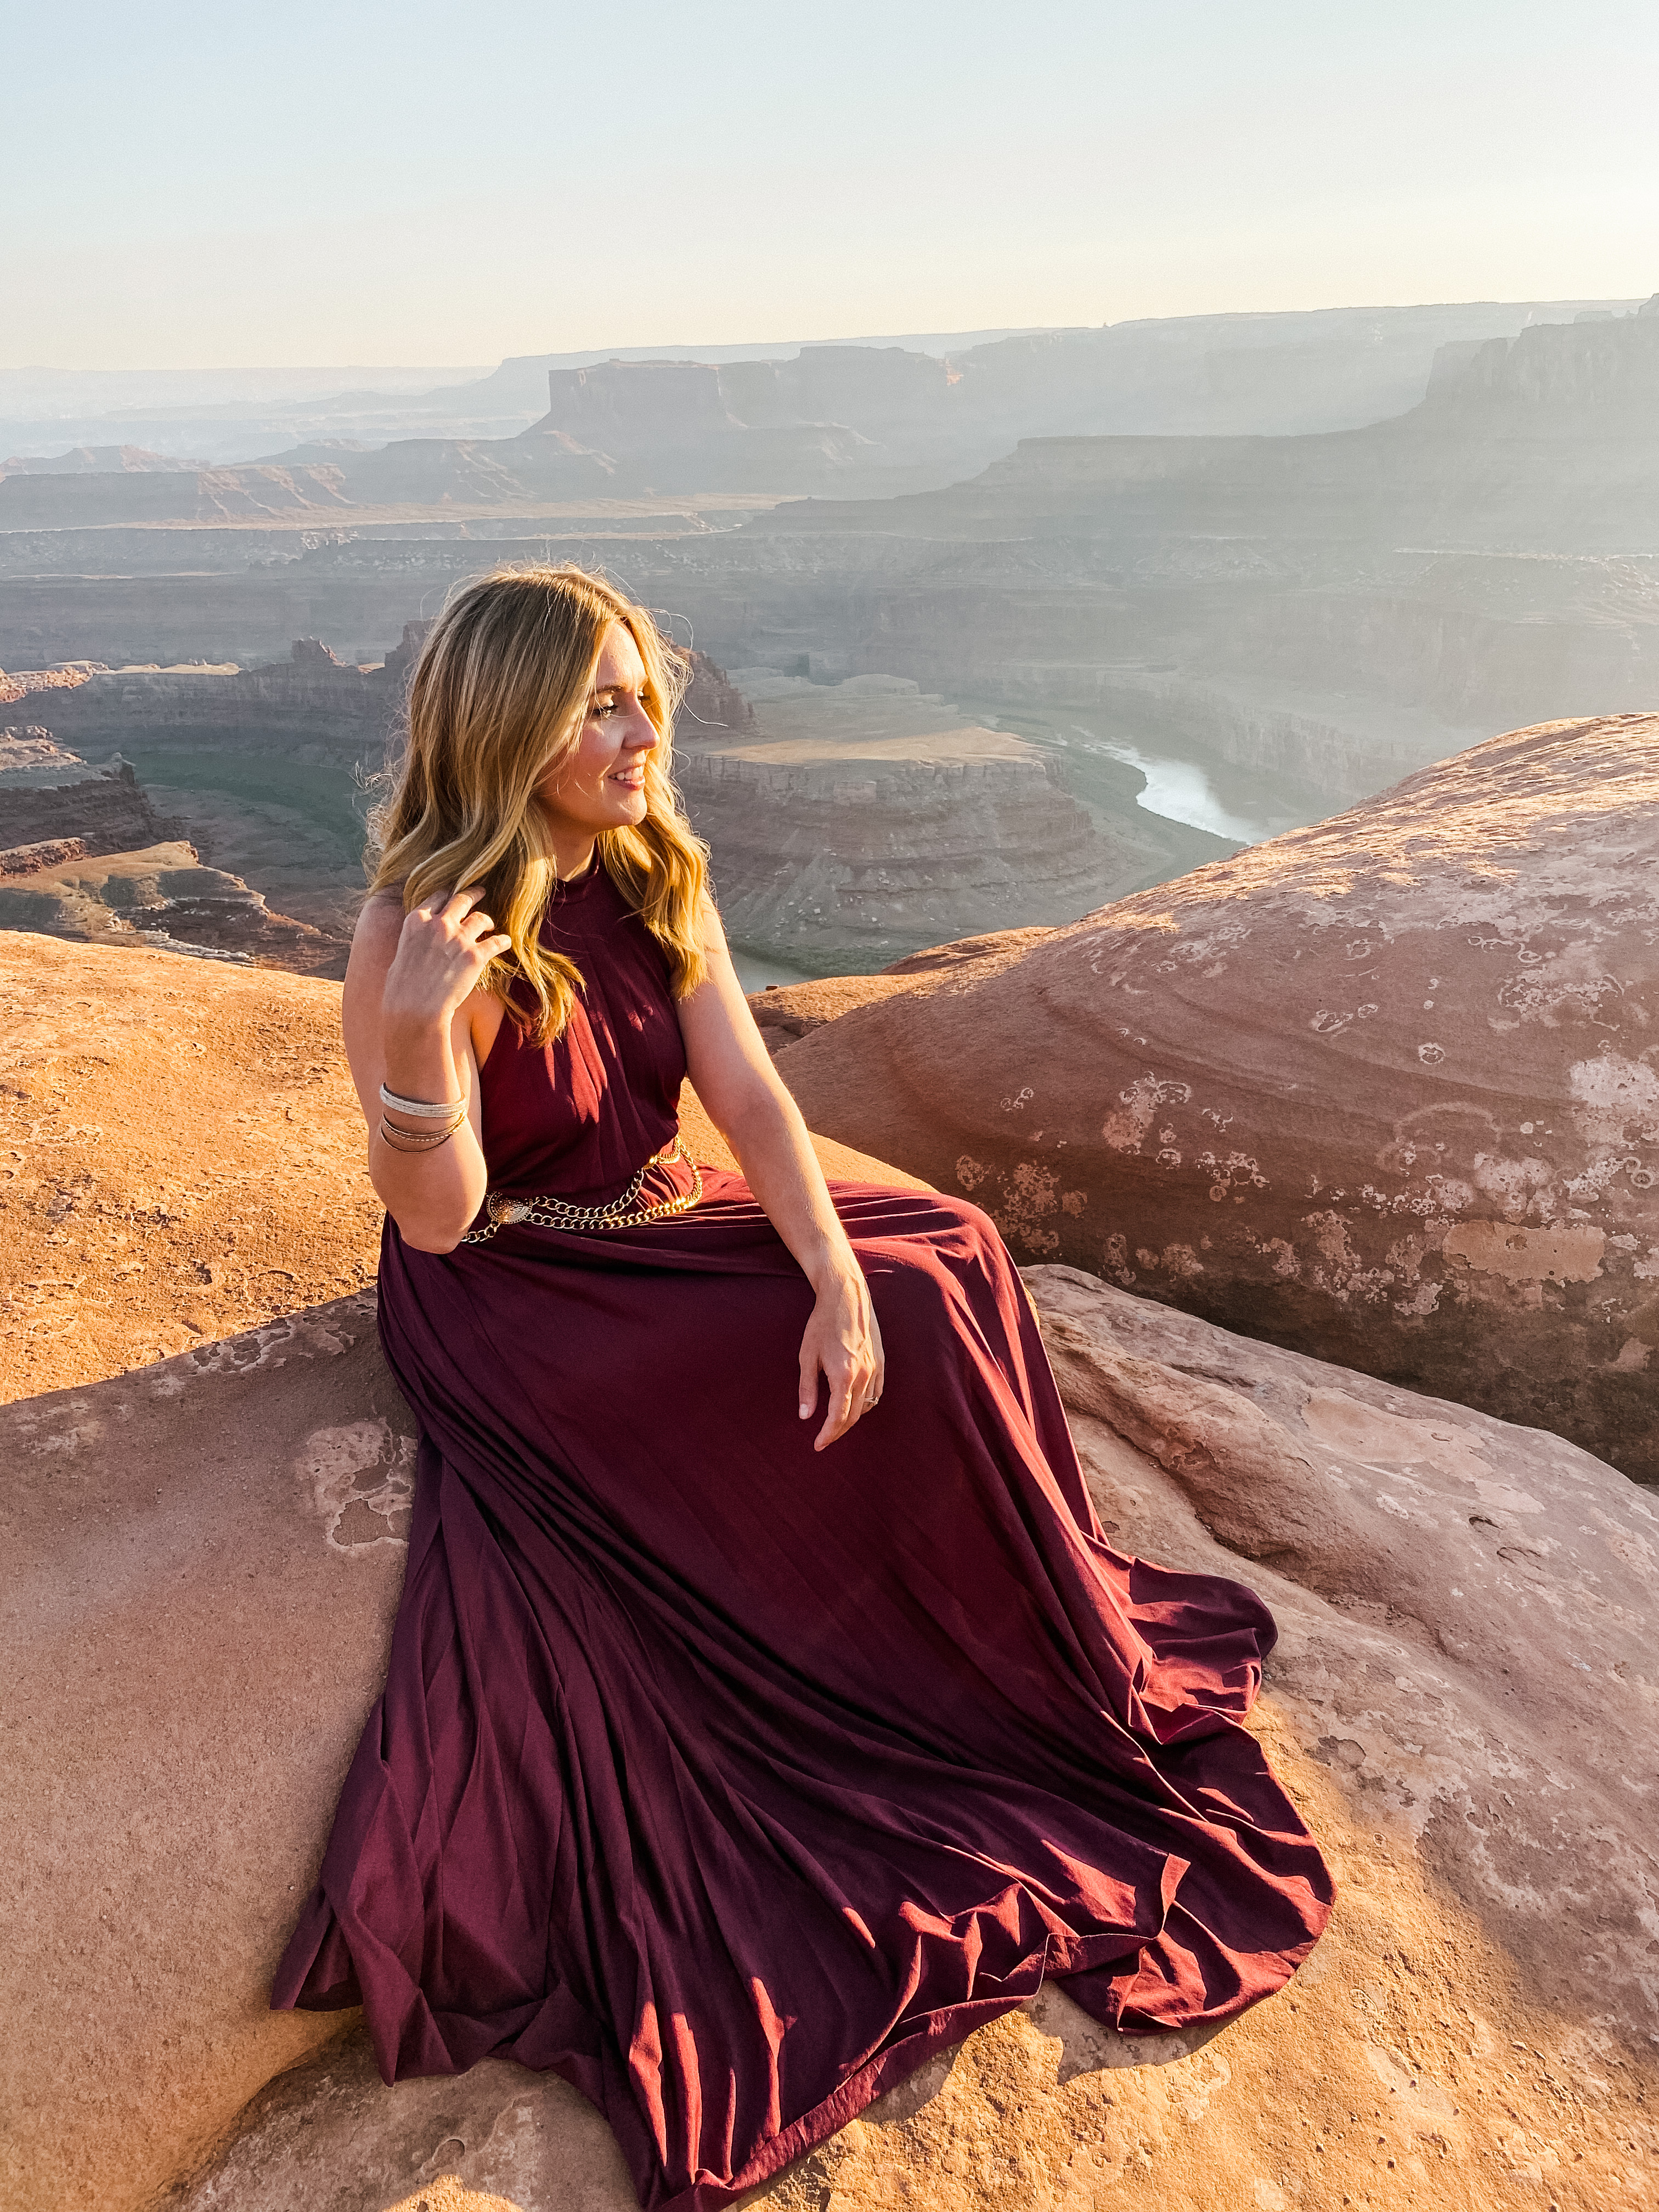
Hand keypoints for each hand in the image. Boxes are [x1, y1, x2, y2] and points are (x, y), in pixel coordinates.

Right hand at [382, 886, 510, 1036]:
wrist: (414, 1008)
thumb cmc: (402, 989)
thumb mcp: (402, 953)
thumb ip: (416, 941)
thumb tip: (421, 943)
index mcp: (416, 921)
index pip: (437, 897)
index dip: (447, 895)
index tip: (453, 896)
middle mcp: (438, 924)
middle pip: (461, 900)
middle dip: (473, 894)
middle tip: (480, 892)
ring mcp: (458, 938)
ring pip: (480, 918)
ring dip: (487, 920)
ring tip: (491, 924)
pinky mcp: (475, 955)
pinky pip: (496, 942)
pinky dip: (502, 941)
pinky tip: (505, 942)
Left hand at [798, 1259, 884, 1450]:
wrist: (846, 1296)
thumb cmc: (822, 1324)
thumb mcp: (807, 1356)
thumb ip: (807, 1389)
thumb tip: (806, 1416)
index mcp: (843, 1376)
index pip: (838, 1418)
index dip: (827, 1435)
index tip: (817, 1445)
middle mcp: (863, 1376)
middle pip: (854, 1417)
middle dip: (838, 1432)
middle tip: (824, 1439)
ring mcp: (875, 1368)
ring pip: (867, 1406)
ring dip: (852, 1418)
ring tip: (836, 1423)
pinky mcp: (880, 1361)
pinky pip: (876, 1392)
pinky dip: (866, 1404)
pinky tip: (855, 1404)